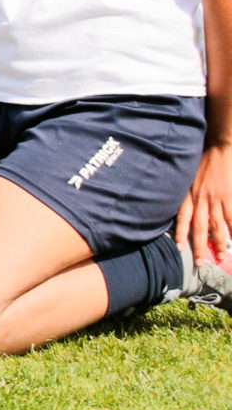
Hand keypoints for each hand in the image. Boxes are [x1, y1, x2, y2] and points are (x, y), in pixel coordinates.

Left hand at [175, 143, 231, 265]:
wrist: (219, 146)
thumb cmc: (203, 161)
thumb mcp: (188, 177)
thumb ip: (187, 193)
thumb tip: (185, 209)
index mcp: (189, 194)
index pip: (182, 218)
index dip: (181, 234)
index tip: (181, 249)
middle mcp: (201, 199)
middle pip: (200, 227)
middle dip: (200, 246)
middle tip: (201, 263)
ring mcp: (216, 198)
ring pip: (217, 226)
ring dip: (219, 242)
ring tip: (222, 256)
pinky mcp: (229, 196)